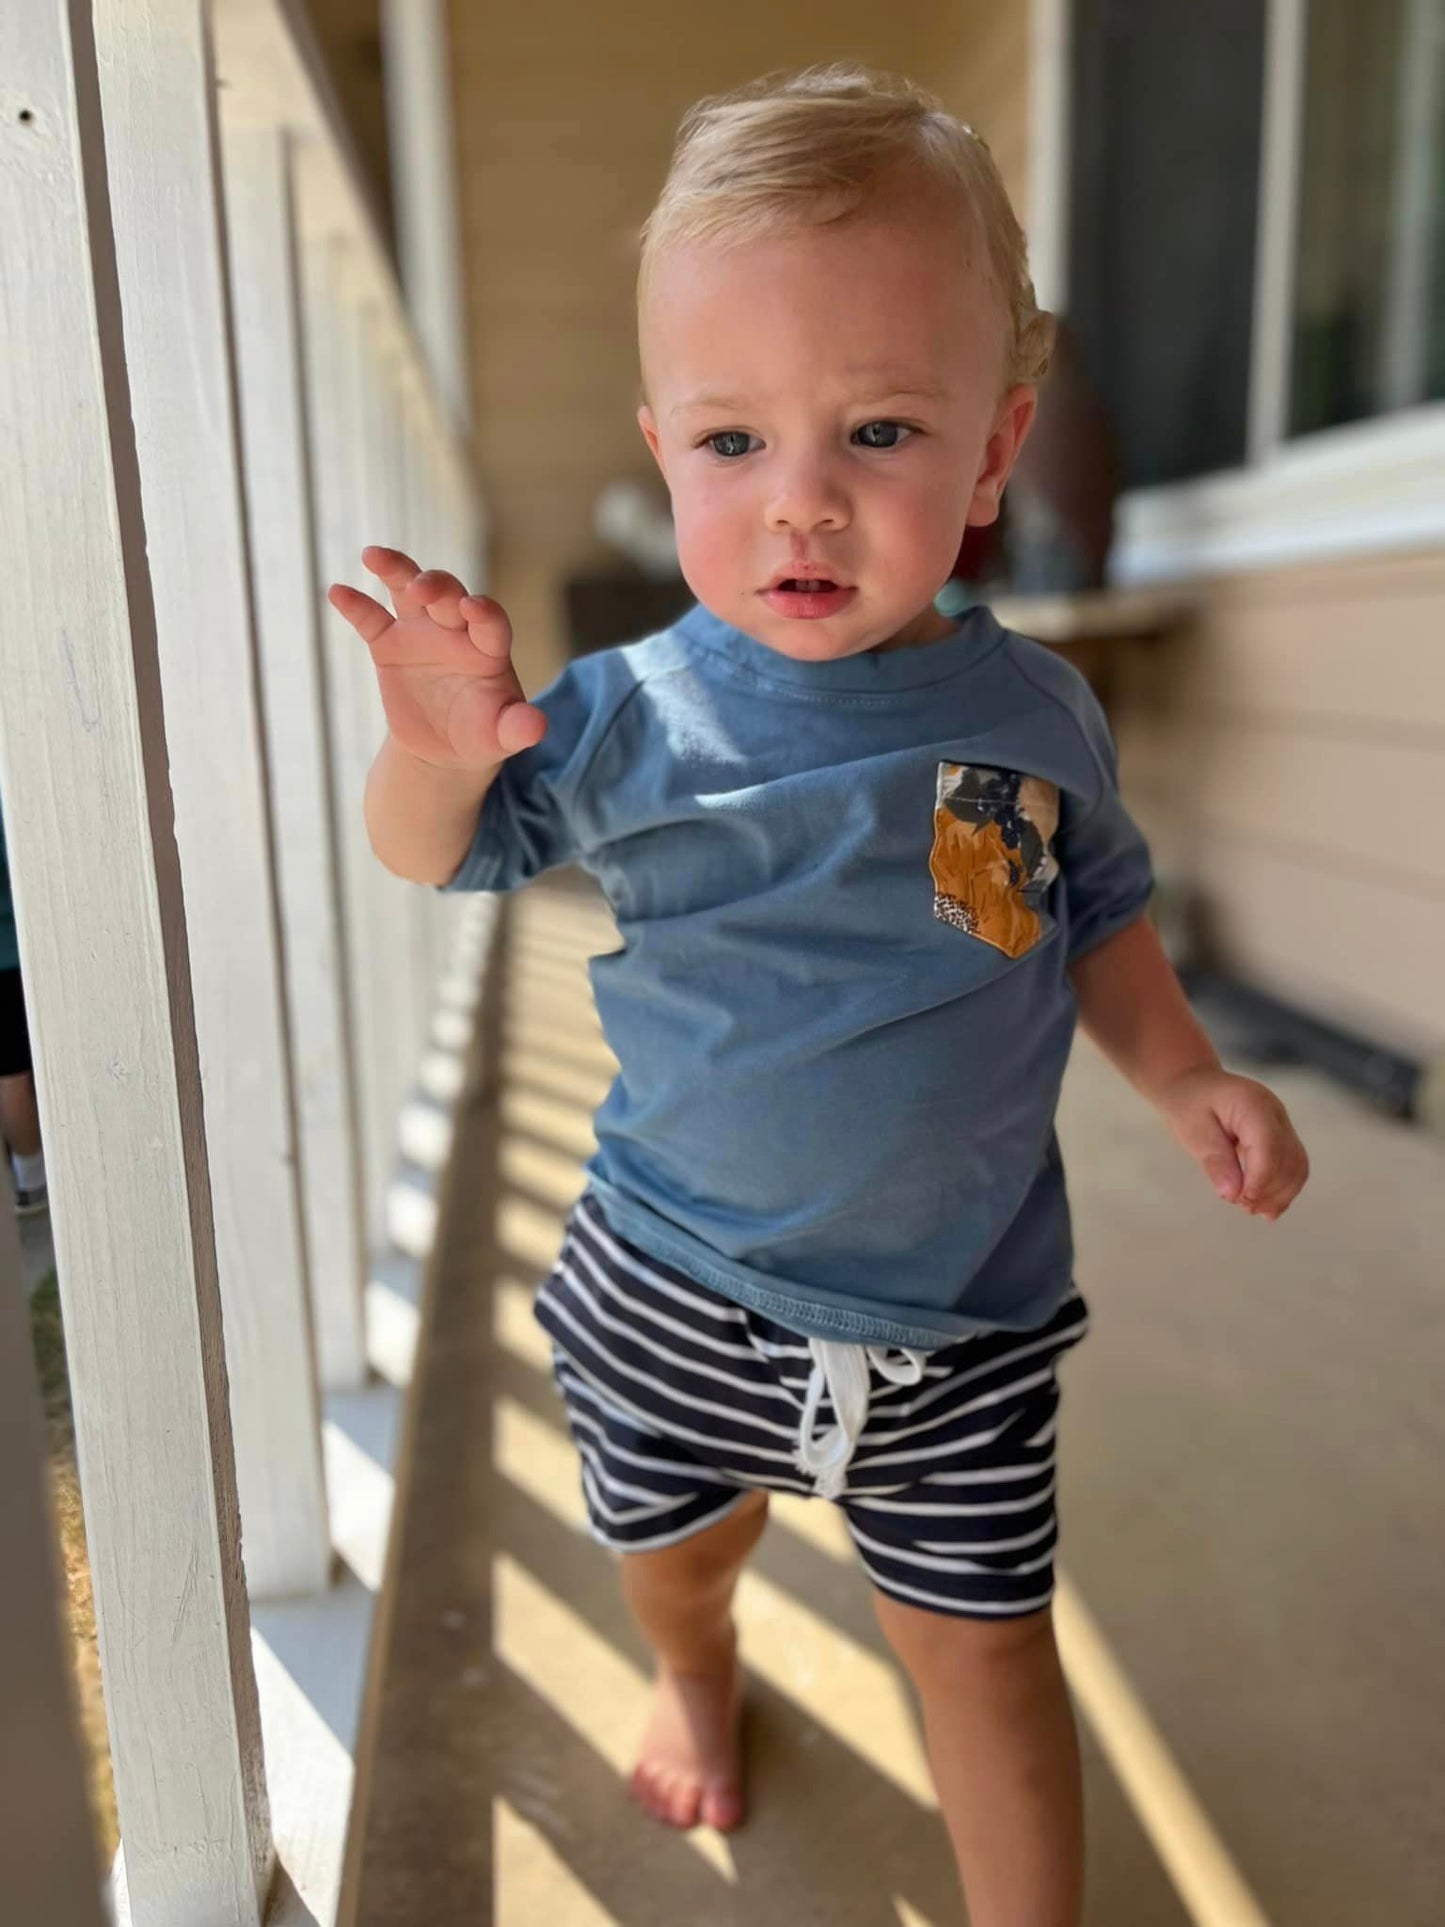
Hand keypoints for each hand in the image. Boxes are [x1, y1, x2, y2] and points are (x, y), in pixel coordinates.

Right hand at [327, 547, 545, 770]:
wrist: (443, 750)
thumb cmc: (481, 735)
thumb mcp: (501, 737)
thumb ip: (518, 728)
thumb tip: (537, 727)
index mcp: (489, 647)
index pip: (490, 620)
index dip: (483, 611)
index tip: (473, 608)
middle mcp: (456, 630)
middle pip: (449, 595)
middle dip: (437, 587)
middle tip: (422, 588)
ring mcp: (421, 632)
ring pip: (408, 590)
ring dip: (395, 569)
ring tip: (374, 556)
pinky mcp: (389, 645)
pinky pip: (371, 620)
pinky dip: (355, 605)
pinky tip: (337, 591)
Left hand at [1159, 1067, 1308, 1219]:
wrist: (1195, 1085)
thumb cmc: (1190, 1105)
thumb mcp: (1193, 1132)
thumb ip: (1215, 1161)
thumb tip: (1232, 1194)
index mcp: (1253, 1104)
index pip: (1269, 1146)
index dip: (1260, 1179)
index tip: (1241, 1200)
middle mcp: (1275, 1112)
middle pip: (1288, 1158)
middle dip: (1270, 1190)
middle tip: (1243, 1207)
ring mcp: (1283, 1123)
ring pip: (1297, 1165)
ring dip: (1280, 1193)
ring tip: (1254, 1210)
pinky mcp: (1283, 1136)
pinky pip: (1294, 1166)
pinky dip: (1283, 1188)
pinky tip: (1266, 1206)